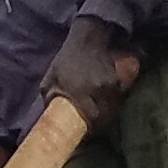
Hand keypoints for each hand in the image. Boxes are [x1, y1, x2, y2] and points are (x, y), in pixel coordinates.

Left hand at [44, 16, 142, 132]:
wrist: (87, 39)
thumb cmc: (66, 60)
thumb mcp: (51, 78)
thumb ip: (49, 96)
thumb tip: (49, 115)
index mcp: (79, 91)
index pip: (93, 116)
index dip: (92, 125)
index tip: (88, 128)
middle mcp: (96, 89)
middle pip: (105, 115)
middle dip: (101, 122)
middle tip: (95, 124)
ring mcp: (108, 83)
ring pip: (114, 106)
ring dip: (108, 112)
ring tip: (101, 113)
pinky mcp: (116, 78)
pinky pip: (118, 95)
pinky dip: (114, 100)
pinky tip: (108, 101)